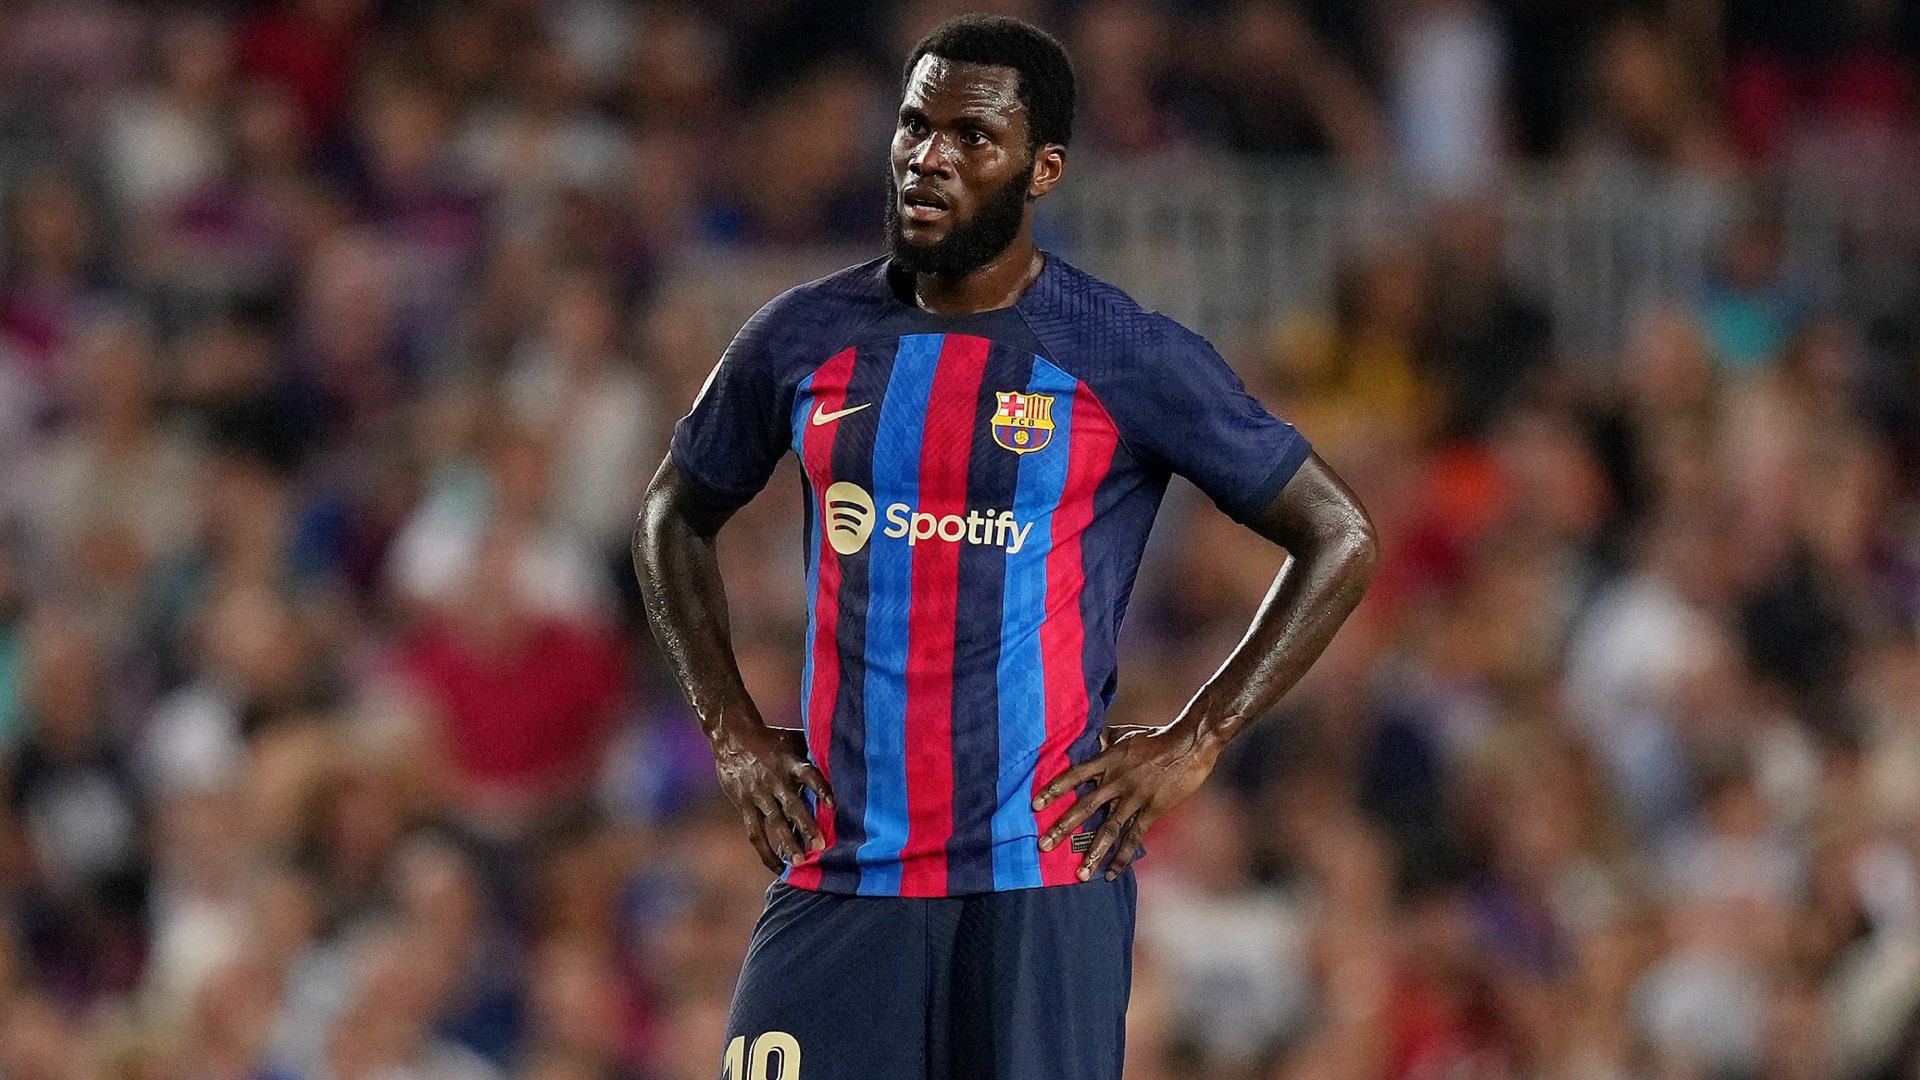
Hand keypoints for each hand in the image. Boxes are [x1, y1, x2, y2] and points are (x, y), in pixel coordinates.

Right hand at [711, 719, 833, 872]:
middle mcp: (775, 780)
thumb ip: (814, 753)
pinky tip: (777, 867)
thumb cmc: (772, 739)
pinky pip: (755, 832)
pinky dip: (765, 852)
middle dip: (806, 826)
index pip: (809, 775)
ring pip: (774, 822)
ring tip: (799, 863)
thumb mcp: (794, 740)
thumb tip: (846, 759)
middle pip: (792, 805)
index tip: (835, 806)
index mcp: (791, 762)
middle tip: (820, 846)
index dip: (822, 789)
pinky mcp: (744, 805)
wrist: (732, 736)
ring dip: (787, 843)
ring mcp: (758, 794)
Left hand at [1033, 723, 1221, 879]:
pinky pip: (1134, 837)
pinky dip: (1123, 857)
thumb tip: (1085, 737)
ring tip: (1080, 873)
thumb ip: (1103, 739)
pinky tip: (1112, 874)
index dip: (1054, 790)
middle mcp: (1116, 781)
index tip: (1035, 805)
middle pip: (1085, 807)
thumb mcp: (1124, 734)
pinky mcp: (1151, 810)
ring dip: (1093, 851)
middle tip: (1044, 846)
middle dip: (1063, 828)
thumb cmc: (1155, 737)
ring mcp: (1134, 798)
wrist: (1188, 744)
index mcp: (1107, 761)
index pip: (1074, 776)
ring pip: (1109, 828)